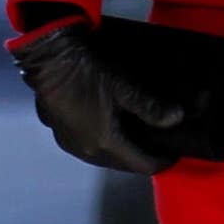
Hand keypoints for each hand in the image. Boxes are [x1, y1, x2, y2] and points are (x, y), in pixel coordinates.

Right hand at [12, 19, 183, 174]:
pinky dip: (103, 143)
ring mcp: (71, 144)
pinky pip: (88, 147)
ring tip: (137, 138)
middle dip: (141, 158)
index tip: (173, 154)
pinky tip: (110, 128)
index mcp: (104, 143)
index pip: (141, 165)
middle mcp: (86, 151)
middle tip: (158, 145)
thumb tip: (175, 119)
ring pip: (104, 158)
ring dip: (121, 152)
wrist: (48, 58)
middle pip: (122, 164)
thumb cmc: (85, 72)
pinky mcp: (61, 134)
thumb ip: (151, 107)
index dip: (161, 161)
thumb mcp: (123, 88)